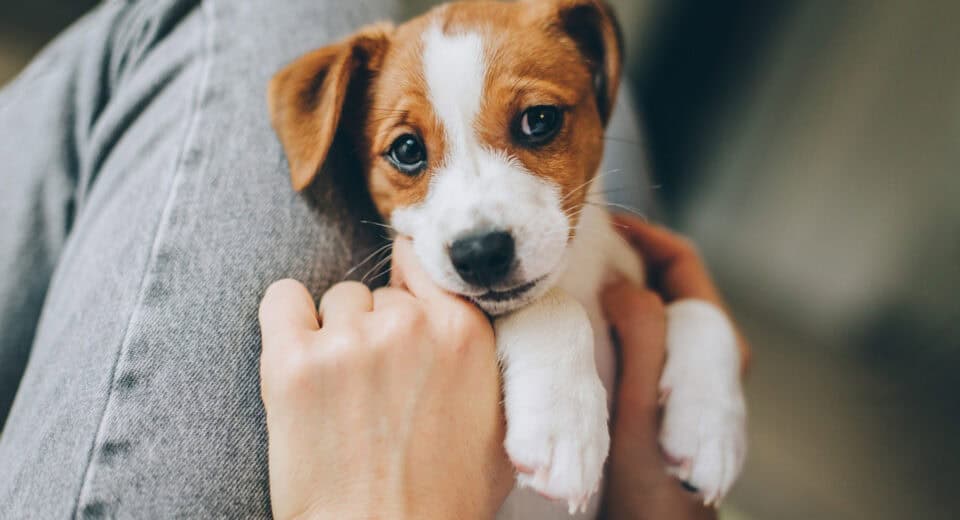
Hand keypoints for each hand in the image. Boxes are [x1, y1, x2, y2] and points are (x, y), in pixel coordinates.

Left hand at [258, 237, 513, 519]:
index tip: (399, 315)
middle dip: (376, 331)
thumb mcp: (499, 427)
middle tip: (374, 387)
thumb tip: (462, 319)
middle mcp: (410, 325)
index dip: (410, 292)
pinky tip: (297, 355)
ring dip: (336, 334)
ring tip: (340, 392)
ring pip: (336, 301)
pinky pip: (282, 299)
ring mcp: (349, 341)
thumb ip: (485, 361)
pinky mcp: (293, 361)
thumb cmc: (443, 501)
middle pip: (379, 294)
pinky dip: (286, 317)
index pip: (425, 265)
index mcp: (464, 332)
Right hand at [600, 214, 748, 519]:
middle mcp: (713, 352)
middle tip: (576, 252)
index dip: (642, 234)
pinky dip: (616, 318)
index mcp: (716, 344)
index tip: (597, 224)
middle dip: (625, 258)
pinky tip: (584, 326)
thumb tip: (618, 283)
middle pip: (670, 280)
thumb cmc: (650, 483)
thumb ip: (642, 334)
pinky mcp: (674, 388)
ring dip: (618, 288)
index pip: (682, 261)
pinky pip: (647, 334)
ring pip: (656, 306)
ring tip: (573, 283)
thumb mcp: (639, 403)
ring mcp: (695, 370)